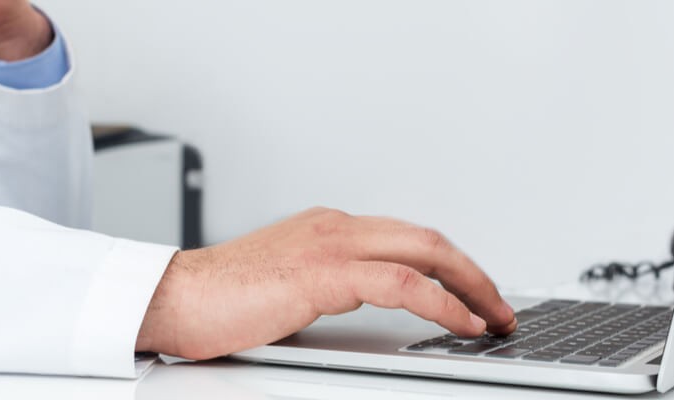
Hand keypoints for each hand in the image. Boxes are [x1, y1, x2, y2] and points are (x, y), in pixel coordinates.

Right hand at [135, 207, 516, 359]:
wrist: (174, 298)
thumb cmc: (218, 299)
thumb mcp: (284, 286)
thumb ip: (324, 288)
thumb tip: (359, 309)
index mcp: (325, 229)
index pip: (404, 238)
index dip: (447, 264)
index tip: (470, 291)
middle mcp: (333, 227)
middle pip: (425, 238)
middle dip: (472, 271)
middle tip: (498, 304)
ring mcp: (329, 246)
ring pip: (424, 252)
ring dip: (470, 286)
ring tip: (491, 317)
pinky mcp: (322, 274)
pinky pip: (402, 283)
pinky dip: (442, 302)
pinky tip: (460, 322)